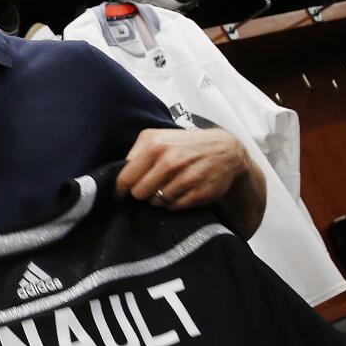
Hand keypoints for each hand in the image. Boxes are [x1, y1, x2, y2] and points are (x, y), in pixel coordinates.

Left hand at [115, 127, 248, 209]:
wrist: (225, 150)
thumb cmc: (186, 144)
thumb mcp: (158, 137)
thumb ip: (136, 153)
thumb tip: (119, 174)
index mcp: (155, 146)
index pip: (125, 178)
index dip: (120, 190)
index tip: (120, 195)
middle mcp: (170, 162)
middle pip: (139, 193)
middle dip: (141, 193)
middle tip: (150, 187)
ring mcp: (186, 178)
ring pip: (156, 202)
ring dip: (158, 199)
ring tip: (168, 187)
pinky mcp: (199, 193)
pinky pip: (173, 207)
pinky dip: (173, 203)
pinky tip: (180, 192)